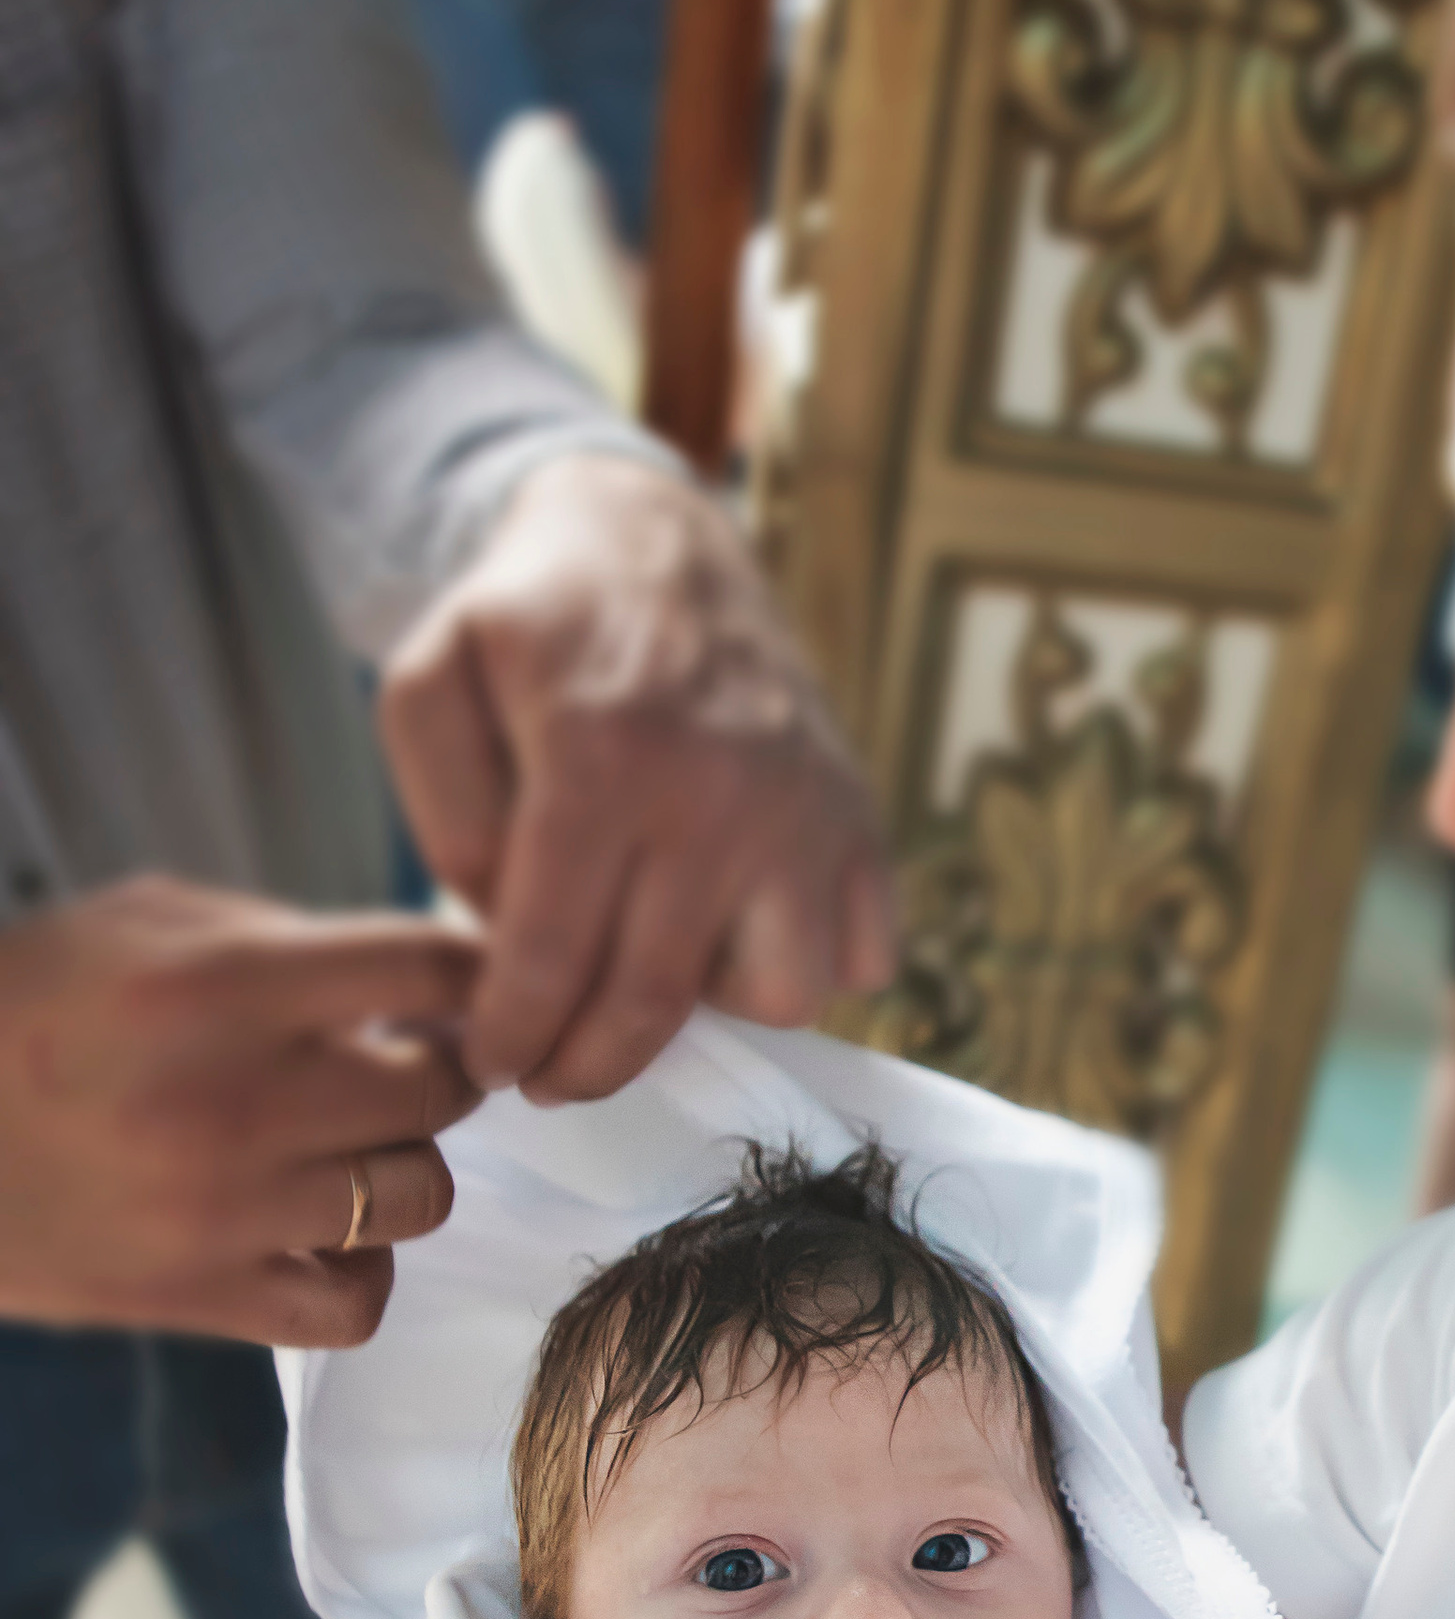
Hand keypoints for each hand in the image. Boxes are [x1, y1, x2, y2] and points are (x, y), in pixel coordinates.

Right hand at [0, 876, 477, 1343]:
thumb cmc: (27, 1007)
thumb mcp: (140, 925)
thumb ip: (284, 939)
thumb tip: (417, 977)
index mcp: (224, 983)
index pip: (433, 966)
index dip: (477, 970)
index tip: (464, 985)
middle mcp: (239, 1100)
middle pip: (442, 1090)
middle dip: (441, 1066)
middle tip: (405, 1060)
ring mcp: (228, 1210)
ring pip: (418, 1195)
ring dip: (403, 1164)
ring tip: (355, 1145)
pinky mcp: (203, 1296)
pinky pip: (356, 1305)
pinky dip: (362, 1271)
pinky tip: (328, 1233)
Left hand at [378, 453, 896, 1104]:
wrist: (660, 544)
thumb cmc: (533, 628)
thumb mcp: (430, 680)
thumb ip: (438, 811)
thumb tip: (500, 926)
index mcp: (600, 750)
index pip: (550, 955)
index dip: (510, 1035)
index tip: (491, 1064)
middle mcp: (719, 787)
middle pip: (653, 999)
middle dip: (584, 1067)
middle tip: (546, 1074)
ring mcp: (805, 807)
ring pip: (781, 995)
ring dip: (710, 1013)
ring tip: (652, 967)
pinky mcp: (860, 817)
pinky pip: (859, 959)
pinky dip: (806, 968)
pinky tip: (735, 927)